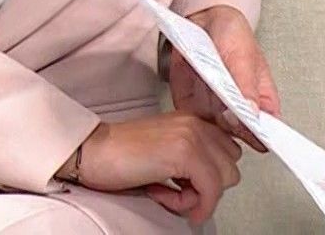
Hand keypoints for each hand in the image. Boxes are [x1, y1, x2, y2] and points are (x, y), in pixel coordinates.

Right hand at [73, 114, 242, 221]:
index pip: (228, 151)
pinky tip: (165, 197)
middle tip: (175, 190)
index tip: (189, 186)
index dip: (211, 175)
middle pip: (231, 167)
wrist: (93, 152)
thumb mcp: (165, 150)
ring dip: (197, 195)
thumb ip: (192, 156)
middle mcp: (195, 123)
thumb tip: (210, 184)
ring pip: (225, 179)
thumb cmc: (120, 156)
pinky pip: (211, 190)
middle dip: (207, 187)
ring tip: (166, 191)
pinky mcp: (185, 153)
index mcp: (191, 119)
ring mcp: (192, 136)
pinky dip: (194, 205)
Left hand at [169, 4, 277, 154]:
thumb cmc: (232, 35)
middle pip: (240, 136)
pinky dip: (190, 120)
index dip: (264, 138)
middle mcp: (240, 111)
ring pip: (215, 135)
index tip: (256, 137)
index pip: (269, 130)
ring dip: (209, 125)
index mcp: (262, 101)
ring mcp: (216, 112)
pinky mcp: (194, 108)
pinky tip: (191, 102)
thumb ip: (246, 86)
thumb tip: (253, 114)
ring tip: (207, 98)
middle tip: (225, 111)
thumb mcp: (242, 55)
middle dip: (232, 129)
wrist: (203, 21)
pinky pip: (192, 125)